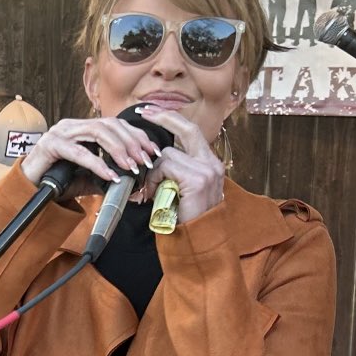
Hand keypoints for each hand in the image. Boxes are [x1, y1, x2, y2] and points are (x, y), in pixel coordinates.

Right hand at [18, 116, 162, 195]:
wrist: (28, 189)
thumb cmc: (56, 181)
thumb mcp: (86, 177)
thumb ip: (104, 174)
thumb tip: (128, 180)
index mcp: (83, 128)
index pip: (116, 124)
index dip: (136, 135)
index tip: (152, 151)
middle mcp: (72, 125)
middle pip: (110, 124)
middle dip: (131, 142)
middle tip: (145, 160)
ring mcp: (60, 132)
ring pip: (97, 132)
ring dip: (118, 149)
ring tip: (130, 167)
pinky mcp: (51, 145)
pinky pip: (79, 152)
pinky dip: (97, 164)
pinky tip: (110, 175)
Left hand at [136, 107, 227, 222]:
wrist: (198, 243)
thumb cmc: (184, 220)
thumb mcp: (179, 190)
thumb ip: (172, 171)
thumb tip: (152, 155)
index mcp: (209, 164)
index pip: (191, 131)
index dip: (172, 119)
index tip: (152, 112)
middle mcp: (213, 164)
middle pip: (187, 128)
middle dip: (163, 117)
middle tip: (142, 113)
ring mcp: (208, 170)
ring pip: (169, 153)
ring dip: (153, 171)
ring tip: (149, 190)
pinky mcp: (198, 179)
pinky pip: (166, 167)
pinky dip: (154, 179)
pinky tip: (152, 194)